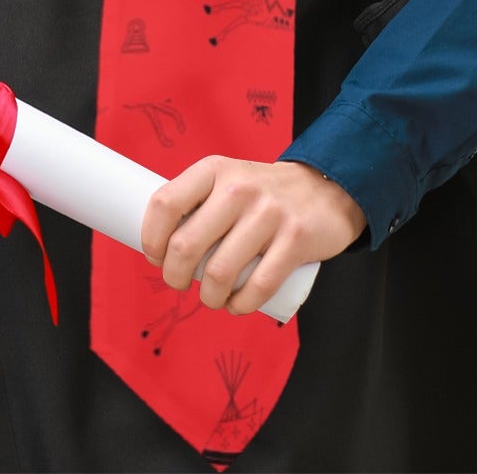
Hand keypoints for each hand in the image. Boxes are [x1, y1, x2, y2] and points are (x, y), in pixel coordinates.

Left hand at [140, 157, 366, 314]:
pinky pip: (258, 286)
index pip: (165, 203)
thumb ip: (198, 201)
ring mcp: (268, 213)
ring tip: (210, 298)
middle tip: (177, 282)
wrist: (324, 188)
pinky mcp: (295, 240)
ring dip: (208, 297)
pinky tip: (235, 306)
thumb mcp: (226, 178)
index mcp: (213, 170)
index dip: (151, 237)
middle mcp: (237, 187)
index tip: (154, 256)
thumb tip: (160, 241)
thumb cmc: (260, 193)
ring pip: (219, 272)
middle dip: (173, 275)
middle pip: (186, 244)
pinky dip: (240, 305)